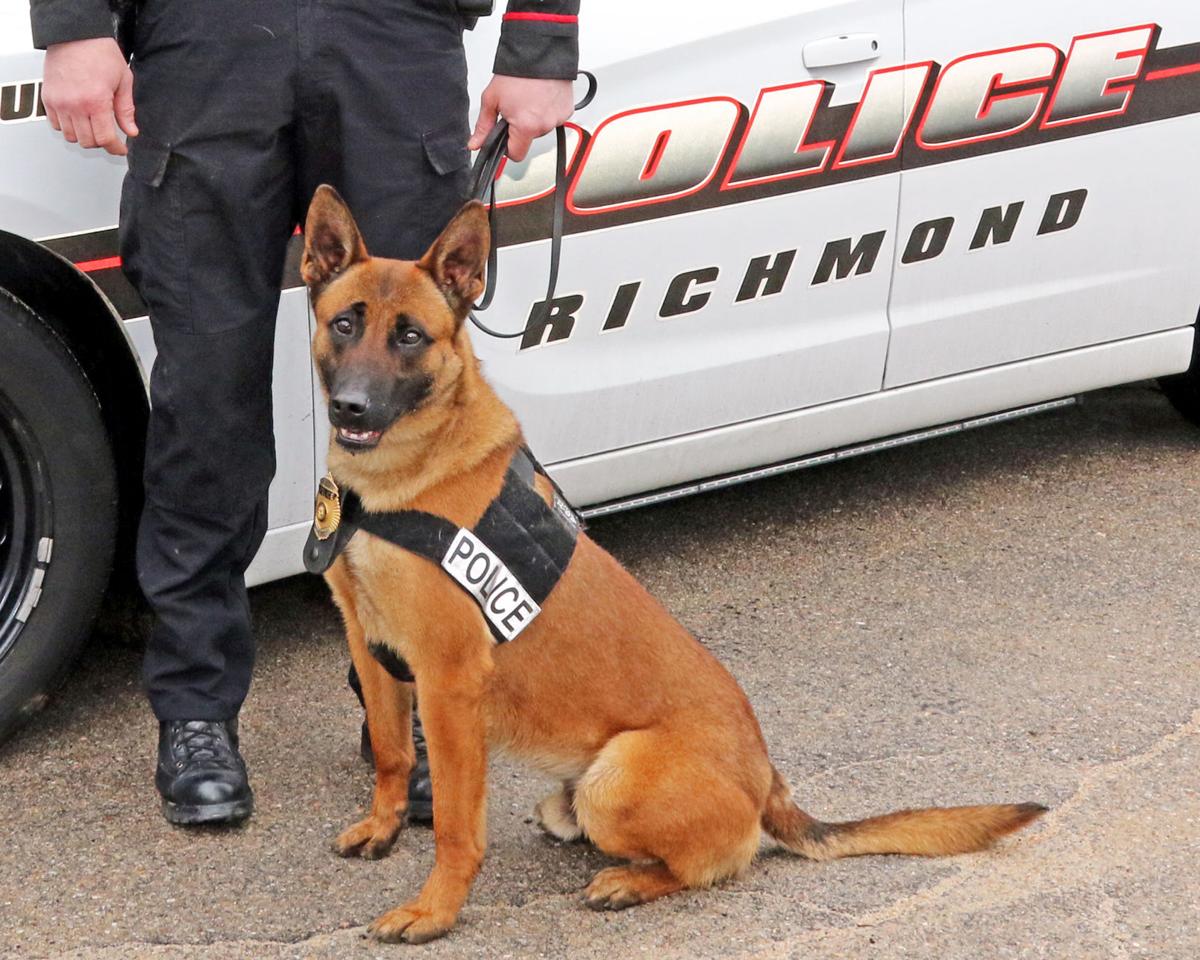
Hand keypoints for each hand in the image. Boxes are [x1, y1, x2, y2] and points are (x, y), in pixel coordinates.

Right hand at [42, 38, 137, 156]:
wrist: (74, 34)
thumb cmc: (100, 53)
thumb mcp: (123, 81)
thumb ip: (126, 110)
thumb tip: (131, 131)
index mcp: (96, 101)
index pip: (105, 139)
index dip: (116, 148)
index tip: (121, 149)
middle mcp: (74, 105)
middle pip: (87, 142)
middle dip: (101, 142)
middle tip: (108, 135)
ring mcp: (58, 102)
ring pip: (71, 136)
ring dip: (83, 136)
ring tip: (92, 126)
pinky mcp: (48, 98)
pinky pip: (56, 125)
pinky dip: (67, 127)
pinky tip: (78, 119)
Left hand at [469, 75, 573, 161]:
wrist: (540, 51)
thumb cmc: (517, 72)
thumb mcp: (492, 99)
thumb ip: (483, 126)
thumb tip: (475, 144)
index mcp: (525, 127)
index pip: (516, 155)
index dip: (508, 148)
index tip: (506, 135)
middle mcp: (544, 126)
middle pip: (529, 139)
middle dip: (521, 127)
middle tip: (516, 106)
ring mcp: (558, 119)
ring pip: (541, 128)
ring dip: (535, 118)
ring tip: (530, 98)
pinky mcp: (567, 111)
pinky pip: (554, 118)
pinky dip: (547, 110)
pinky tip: (542, 96)